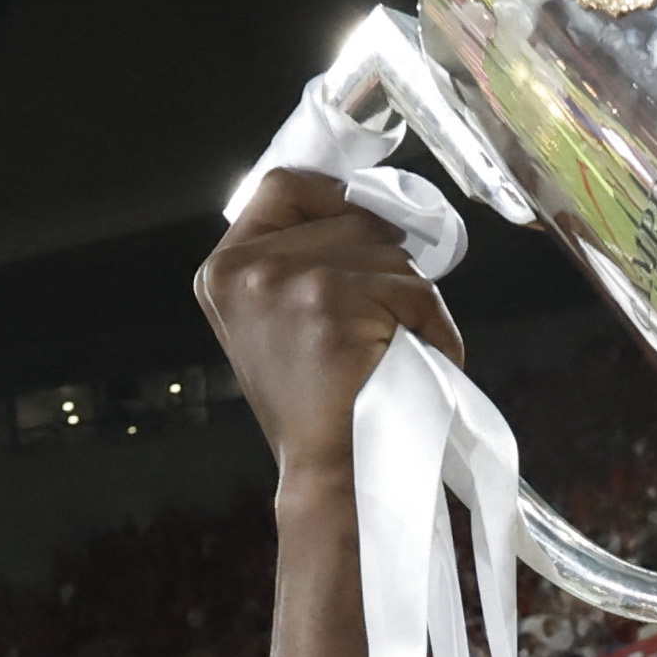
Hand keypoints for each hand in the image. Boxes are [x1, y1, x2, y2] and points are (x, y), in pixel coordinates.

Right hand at [193, 174, 464, 478]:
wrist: (329, 472)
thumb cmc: (318, 405)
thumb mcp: (280, 319)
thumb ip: (300, 260)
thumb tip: (374, 211)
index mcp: (224, 270)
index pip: (285, 184)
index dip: (336, 195)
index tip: (371, 222)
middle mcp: (244, 269)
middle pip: (349, 216)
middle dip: (386, 261)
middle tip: (388, 317)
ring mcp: (284, 282)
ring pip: (387, 251)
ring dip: (411, 298)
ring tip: (396, 348)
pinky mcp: (329, 305)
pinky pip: (412, 289)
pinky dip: (432, 324)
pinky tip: (418, 357)